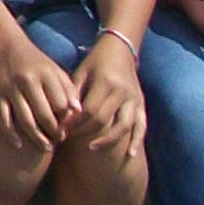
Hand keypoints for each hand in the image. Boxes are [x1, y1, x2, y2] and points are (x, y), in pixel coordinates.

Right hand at [0, 33, 81, 152]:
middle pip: (44, 115)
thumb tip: (79, 112)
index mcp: (46, 74)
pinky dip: (10, 134)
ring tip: (46, 148)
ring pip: (25, 120)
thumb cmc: (36, 62)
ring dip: (37, 138)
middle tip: (59, 140)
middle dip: (54, 132)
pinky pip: (3, 119)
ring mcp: (11, 89)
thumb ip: (68, 89)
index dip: (67, 120)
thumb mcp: (55, 70)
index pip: (61, 104)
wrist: (5, 47)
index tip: (69, 128)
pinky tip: (19, 145)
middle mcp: (28, 81)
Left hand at [70, 34, 147, 156]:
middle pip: (103, 120)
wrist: (121, 49)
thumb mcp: (81, 71)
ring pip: (124, 126)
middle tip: (69, 137)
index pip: (89, 110)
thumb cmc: (96, 62)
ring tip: (92, 148)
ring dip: (108, 140)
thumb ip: (74, 92)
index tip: (61, 129)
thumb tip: (65, 116)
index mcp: (106, 83)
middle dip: (84, 131)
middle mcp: (122, 92)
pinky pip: (142, 126)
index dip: (74, 122)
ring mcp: (134, 99)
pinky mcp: (141, 104)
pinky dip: (137, 141)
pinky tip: (130, 155)